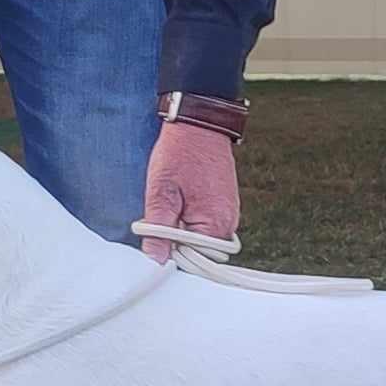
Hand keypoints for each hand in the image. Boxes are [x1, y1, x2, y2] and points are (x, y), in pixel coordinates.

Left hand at [138, 121, 240, 263]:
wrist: (199, 123)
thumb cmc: (180, 153)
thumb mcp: (161, 192)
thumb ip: (159, 231)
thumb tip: (156, 260)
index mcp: (215, 225)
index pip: (195, 263)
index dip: (172, 258)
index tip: (157, 244)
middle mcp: (228, 223)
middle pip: (200, 255)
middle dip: (178, 246)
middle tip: (159, 224)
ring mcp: (229, 215)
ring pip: (202, 241)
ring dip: (183, 234)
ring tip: (169, 210)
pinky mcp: (225, 206)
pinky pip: (207, 226)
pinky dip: (191, 222)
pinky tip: (179, 205)